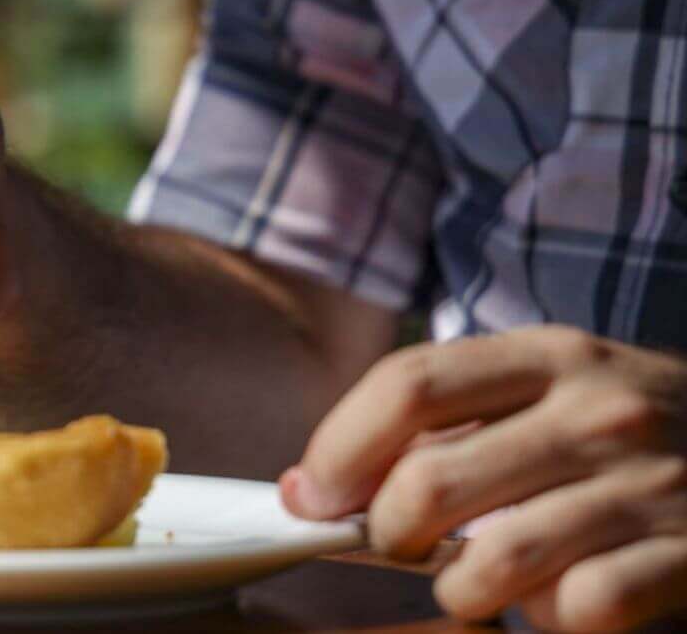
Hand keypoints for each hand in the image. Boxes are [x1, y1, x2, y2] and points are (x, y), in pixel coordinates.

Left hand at [280, 326, 686, 631]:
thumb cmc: (631, 433)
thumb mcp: (552, 390)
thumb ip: (448, 422)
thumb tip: (319, 485)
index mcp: (549, 355)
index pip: (407, 386)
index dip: (338, 448)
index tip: (314, 494)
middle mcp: (598, 411)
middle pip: (428, 483)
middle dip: (387, 533)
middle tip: (401, 546)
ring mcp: (649, 485)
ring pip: (491, 561)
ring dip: (463, 590)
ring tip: (481, 581)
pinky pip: (578, 609)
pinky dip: (551, 620)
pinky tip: (563, 600)